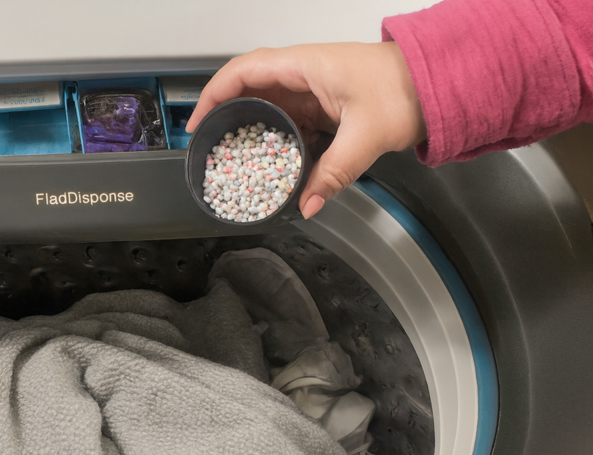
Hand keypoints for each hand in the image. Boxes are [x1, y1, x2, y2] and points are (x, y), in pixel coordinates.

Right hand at [186, 42, 425, 218]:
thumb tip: (306, 204)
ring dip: (251, 131)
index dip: (214, 94)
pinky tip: (273, 162)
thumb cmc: (408, 89)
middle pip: (250, 90)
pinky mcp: (325, 105)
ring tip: (235, 159)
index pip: (244, 71)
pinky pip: (290, 121)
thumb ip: (333, 173)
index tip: (198, 121)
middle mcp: (304, 74)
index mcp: (306, 66)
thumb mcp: (366, 135)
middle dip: (226, 116)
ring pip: (269, 107)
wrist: (440, 83)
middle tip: (210, 146)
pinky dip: (277, 140)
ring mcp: (314, 89)